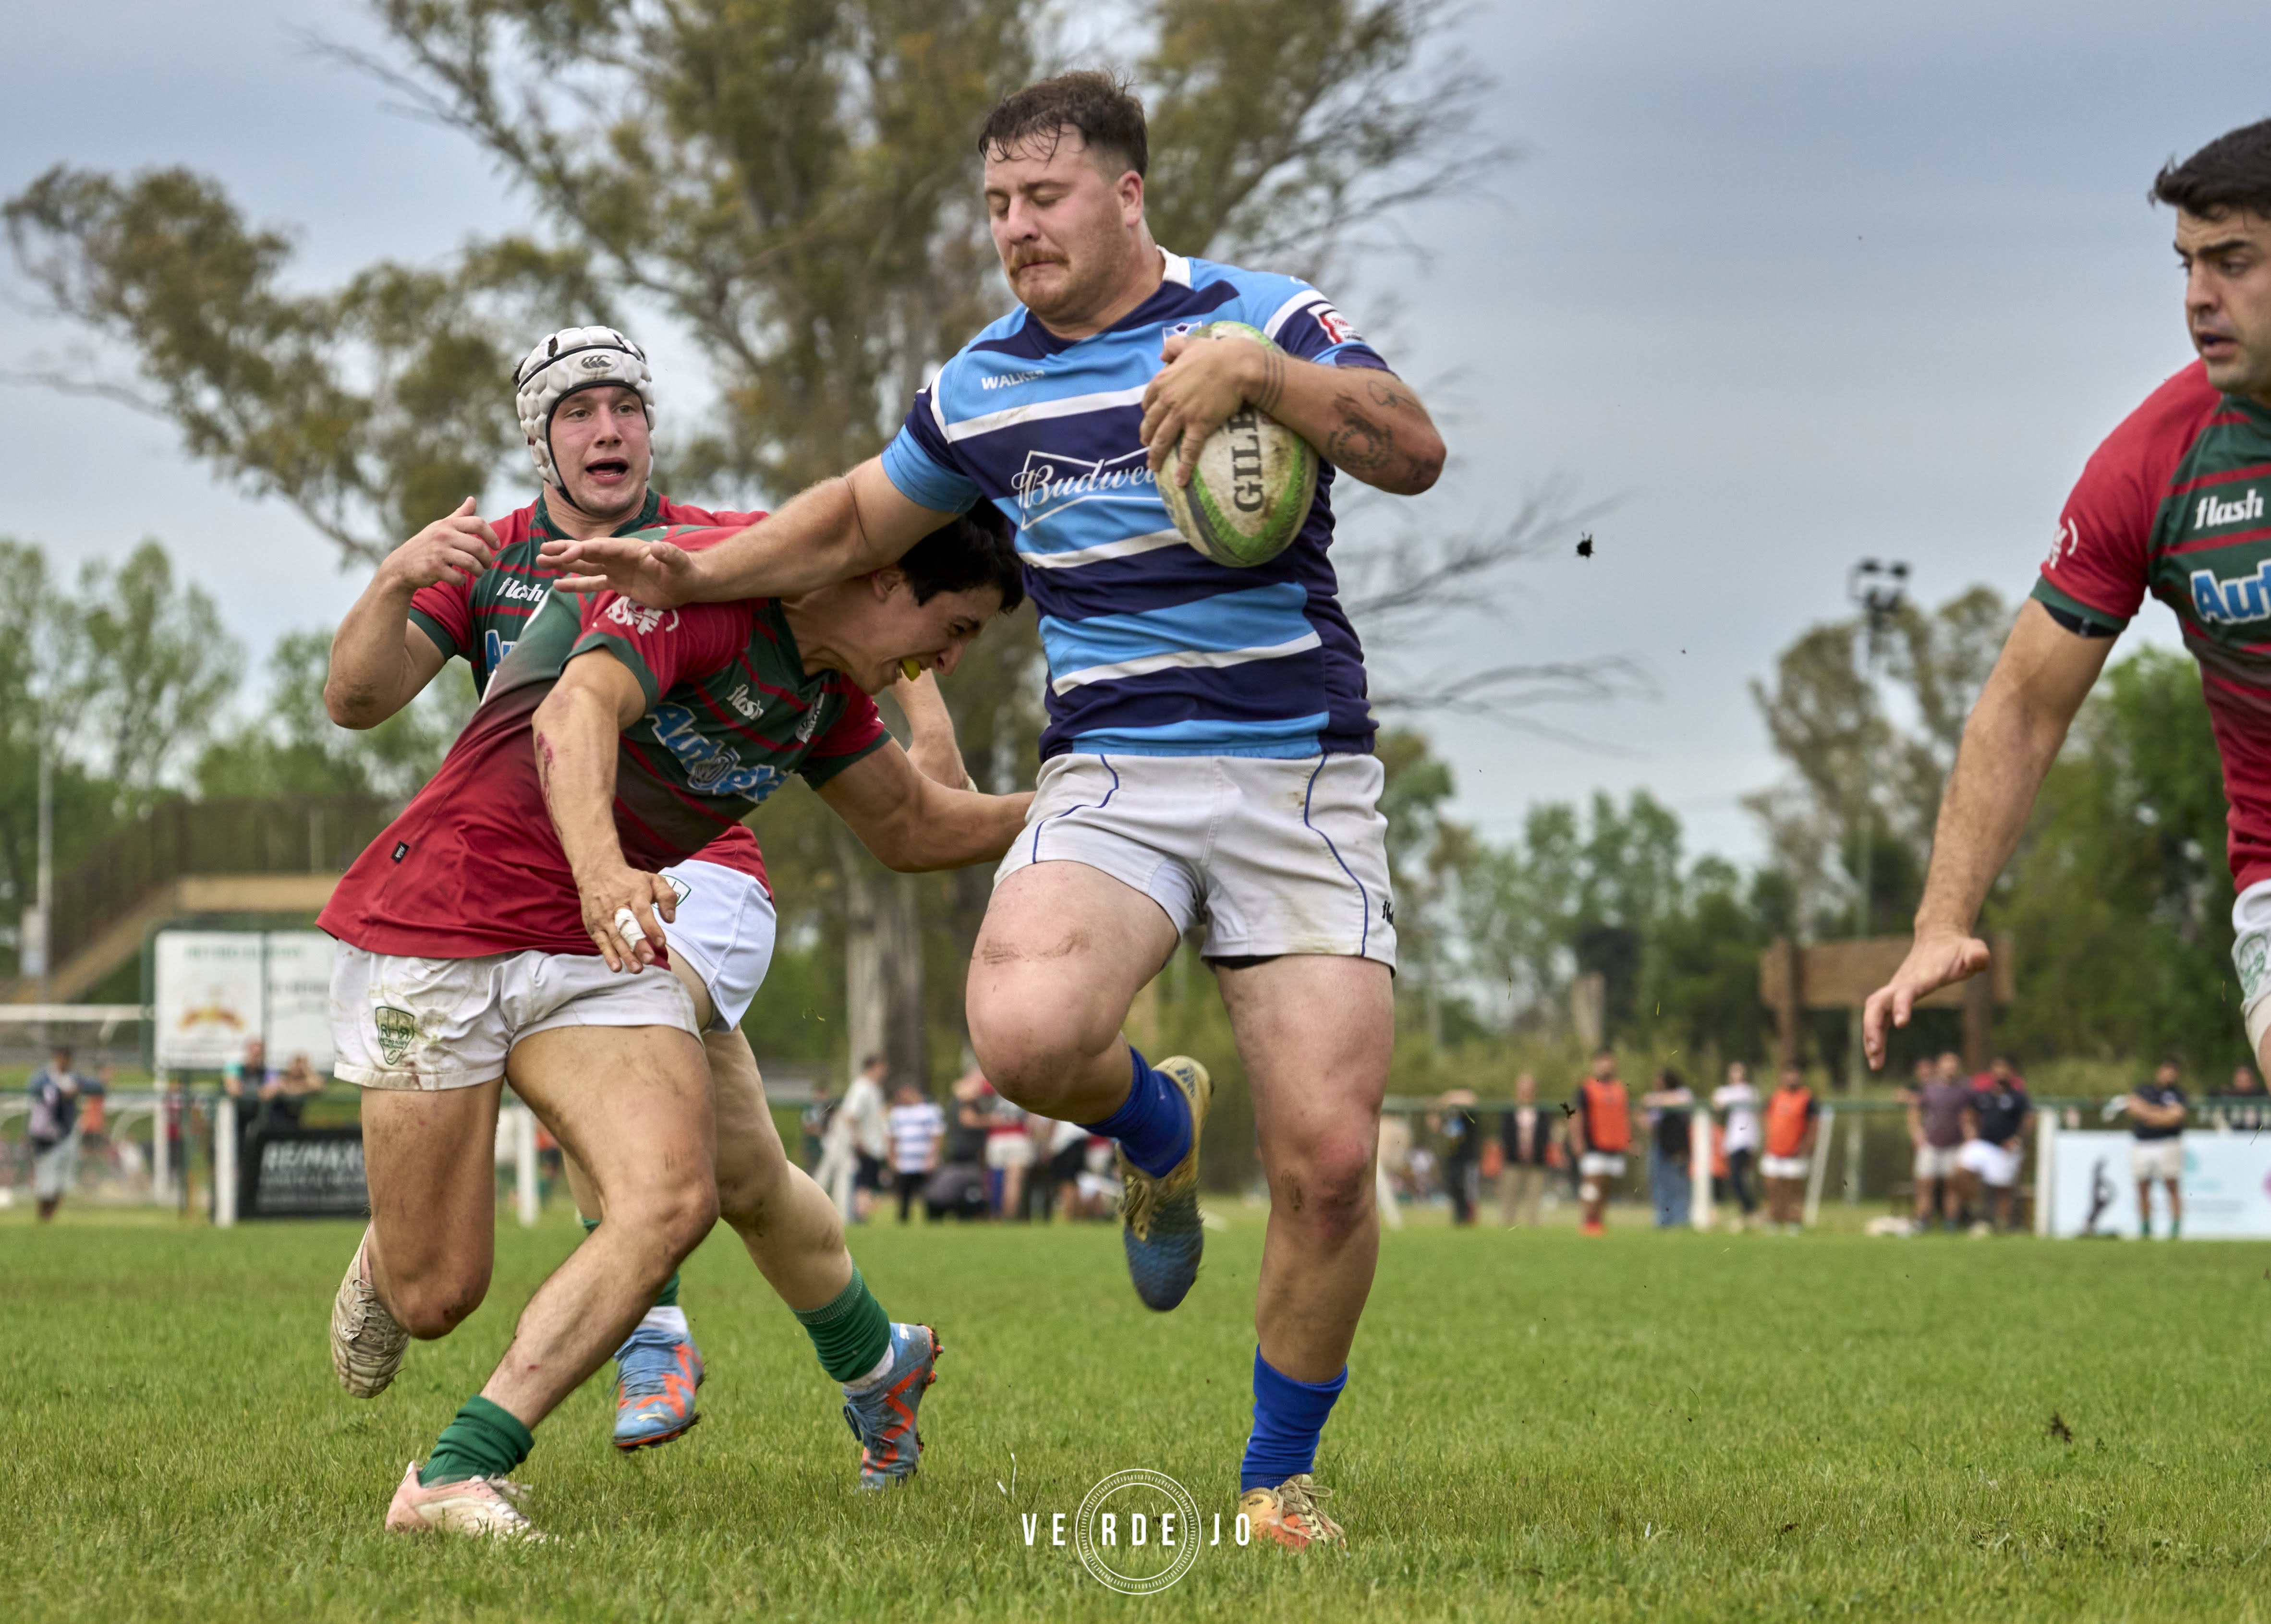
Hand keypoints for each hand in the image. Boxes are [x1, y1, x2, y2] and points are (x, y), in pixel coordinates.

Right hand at [382, 498, 498, 591]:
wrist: (401, 565)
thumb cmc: (426, 545)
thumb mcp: (441, 527)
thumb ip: (459, 515)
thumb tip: (472, 499)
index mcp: (448, 524)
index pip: (478, 523)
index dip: (492, 535)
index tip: (497, 546)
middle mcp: (443, 535)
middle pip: (478, 546)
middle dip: (487, 559)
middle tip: (487, 565)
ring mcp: (438, 552)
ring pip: (471, 563)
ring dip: (479, 571)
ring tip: (478, 573)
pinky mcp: (433, 568)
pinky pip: (458, 577)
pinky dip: (462, 581)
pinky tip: (459, 579)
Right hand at [537, 534, 697, 605]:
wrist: (688, 582)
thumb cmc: (684, 570)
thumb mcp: (678, 562)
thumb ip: (668, 554)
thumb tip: (657, 546)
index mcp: (628, 549)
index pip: (600, 547)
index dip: (582, 550)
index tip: (564, 555)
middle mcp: (618, 557)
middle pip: (585, 553)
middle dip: (563, 552)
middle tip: (541, 551)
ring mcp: (616, 570)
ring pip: (584, 566)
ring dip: (563, 565)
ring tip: (541, 562)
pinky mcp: (618, 584)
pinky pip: (592, 584)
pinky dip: (575, 585)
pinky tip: (557, 585)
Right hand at [577, 864, 679, 972]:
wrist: (596, 873)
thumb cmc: (629, 881)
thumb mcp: (652, 880)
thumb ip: (667, 896)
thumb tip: (671, 919)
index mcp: (634, 893)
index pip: (642, 912)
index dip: (651, 928)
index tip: (661, 942)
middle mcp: (617, 906)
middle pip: (627, 927)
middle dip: (638, 944)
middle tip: (649, 959)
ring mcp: (603, 917)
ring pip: (615, 937)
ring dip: (625, 954)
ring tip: (637, 969)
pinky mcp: (594, 925)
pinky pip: (601, 942)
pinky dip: (608, 955)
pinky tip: (616, 967)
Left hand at [1139, 332, 1270, 486]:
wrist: (1238, 366)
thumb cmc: (1216, 353)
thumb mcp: (1189, 343)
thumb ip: (1173, 346)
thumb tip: (1162, 353)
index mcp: (1163, 380)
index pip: (1148, 400)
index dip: (1147, 413)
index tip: (1149, 420)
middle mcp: (1168, 399)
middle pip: (1151, 423)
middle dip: (1147, 438)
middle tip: (1147, 447)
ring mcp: (1182, 414)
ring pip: (1163, 440)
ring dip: (1156, 456)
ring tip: (1154, 468)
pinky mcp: (1199, 426)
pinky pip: (1188, 450)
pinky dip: (1182, 467)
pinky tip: (1179, 480)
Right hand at [1862, 927, 1990, 1068]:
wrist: (1938, 938)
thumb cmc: (1958, 949)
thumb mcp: (1974, 950)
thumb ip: (1977, 955)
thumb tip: (1979, 959)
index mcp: (1920, 977)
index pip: (1905, 992)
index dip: (1901, 1006)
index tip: (1901, 1024)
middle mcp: (1901, 984)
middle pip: (1876, 1005)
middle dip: (1873, 1029)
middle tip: (1876, 1055)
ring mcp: (1895, 990)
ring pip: (1873, 1013)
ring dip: (1870, 1037)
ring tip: (1875, 1065)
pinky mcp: (1894, 997)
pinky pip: (1878, 1018)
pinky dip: (1875, 1035)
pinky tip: (1878, 1055)